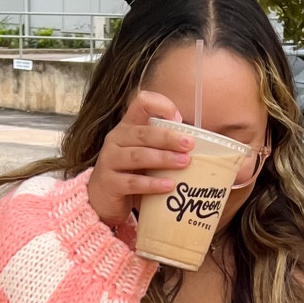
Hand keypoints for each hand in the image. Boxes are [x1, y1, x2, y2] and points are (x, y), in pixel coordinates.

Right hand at [86, 89, 190, 224]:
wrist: (102, 199)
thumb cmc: (130, 173)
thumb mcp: (144, 153)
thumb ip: (162, 146)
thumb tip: (201, 146)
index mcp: (127, 127)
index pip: (141, 103)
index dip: (160, 105)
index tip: (178, 119)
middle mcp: (116, 139)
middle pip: (143, 133)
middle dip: (169, 137)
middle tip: (190, 144)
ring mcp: (109, 160)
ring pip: (138, 156)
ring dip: (163, 159)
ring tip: (184, 163)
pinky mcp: (109, 183)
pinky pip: (132, 182)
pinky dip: (152, 184)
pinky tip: (168, 185)